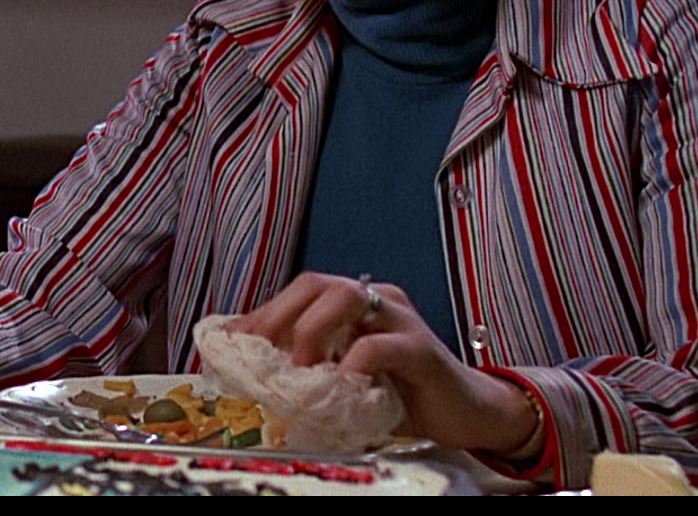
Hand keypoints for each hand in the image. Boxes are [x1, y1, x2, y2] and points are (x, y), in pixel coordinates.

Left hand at [231, 272, 542, 455]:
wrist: (465, 414)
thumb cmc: (401, 395)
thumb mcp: (345, 379)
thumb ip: (310, 368)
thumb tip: (252, 372)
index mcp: (354, 304)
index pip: (299, 292)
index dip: (263, 312)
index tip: (232, 340)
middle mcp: (376, 300)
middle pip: (319, 283)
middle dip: (280, 313)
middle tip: (258, 350)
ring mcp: (401, 320)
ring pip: (349, 297)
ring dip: (313, 328)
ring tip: (299, 365)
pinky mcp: (423, 349)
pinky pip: (384, 343)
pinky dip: (356, 359)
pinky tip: (342, 380)